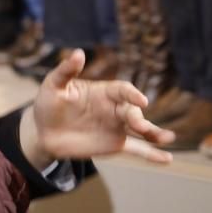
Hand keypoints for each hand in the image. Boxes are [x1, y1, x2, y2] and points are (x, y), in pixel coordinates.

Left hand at [20, 49, 174, 169]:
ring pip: (141, 130)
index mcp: (102, 92)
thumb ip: (66, 71)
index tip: (140, 100)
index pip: (122, 90)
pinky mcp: (115, 144)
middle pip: (133, 111)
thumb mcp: (53, 86)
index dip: (132, 94)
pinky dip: (152, 155)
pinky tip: (167, 160)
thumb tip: (79, 53)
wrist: (44, 132)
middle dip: (139, 118)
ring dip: (155, 133)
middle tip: (140, 126)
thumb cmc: (48, 104)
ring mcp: (117, 127)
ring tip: (167, 138)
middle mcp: (114, 108)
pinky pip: (137, 150)